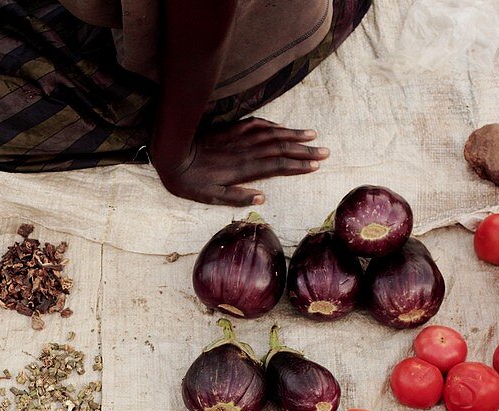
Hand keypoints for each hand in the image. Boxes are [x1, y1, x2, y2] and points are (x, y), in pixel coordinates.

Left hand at [152, 118, 328, 205]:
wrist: (172, 154)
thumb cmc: (189, 181)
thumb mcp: (211, 197)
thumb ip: (236, 197)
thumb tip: (262, 198)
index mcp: (244, 169)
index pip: (278, 166)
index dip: (298, 166)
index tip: (316, 166)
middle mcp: (246, 151)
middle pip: (281, 149)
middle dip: (305, 151)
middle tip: (325, 152)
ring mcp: (239, 138)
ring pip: (272, 134)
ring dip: (293, 134)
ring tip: (312, 135)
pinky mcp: (231, 129)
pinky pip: (256, 124)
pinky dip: (272, 125)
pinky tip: (282, 127)